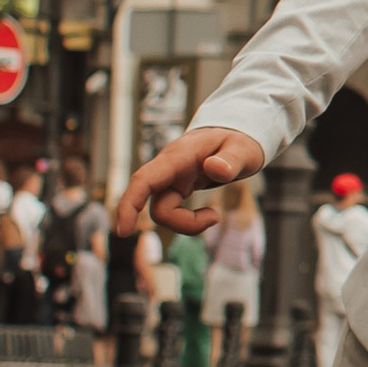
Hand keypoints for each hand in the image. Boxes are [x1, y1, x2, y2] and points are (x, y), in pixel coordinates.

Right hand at [115, 124, 264, 239]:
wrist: (234, 136)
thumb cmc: (238, 141)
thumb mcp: (244, 149)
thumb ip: (231, 159)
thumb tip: (214, 169)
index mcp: (179, 156)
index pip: (144, 179)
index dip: (129, 204)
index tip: (123, 230)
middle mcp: (168, 169)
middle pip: (154, 205)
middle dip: (182, 222)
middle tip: (215, 218)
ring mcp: (170, 180)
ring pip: (164, 212)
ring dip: (189, 223)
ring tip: (216, 215)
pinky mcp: (175, 189)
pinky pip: (172, 212)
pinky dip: (190, 221)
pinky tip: (210, 214)